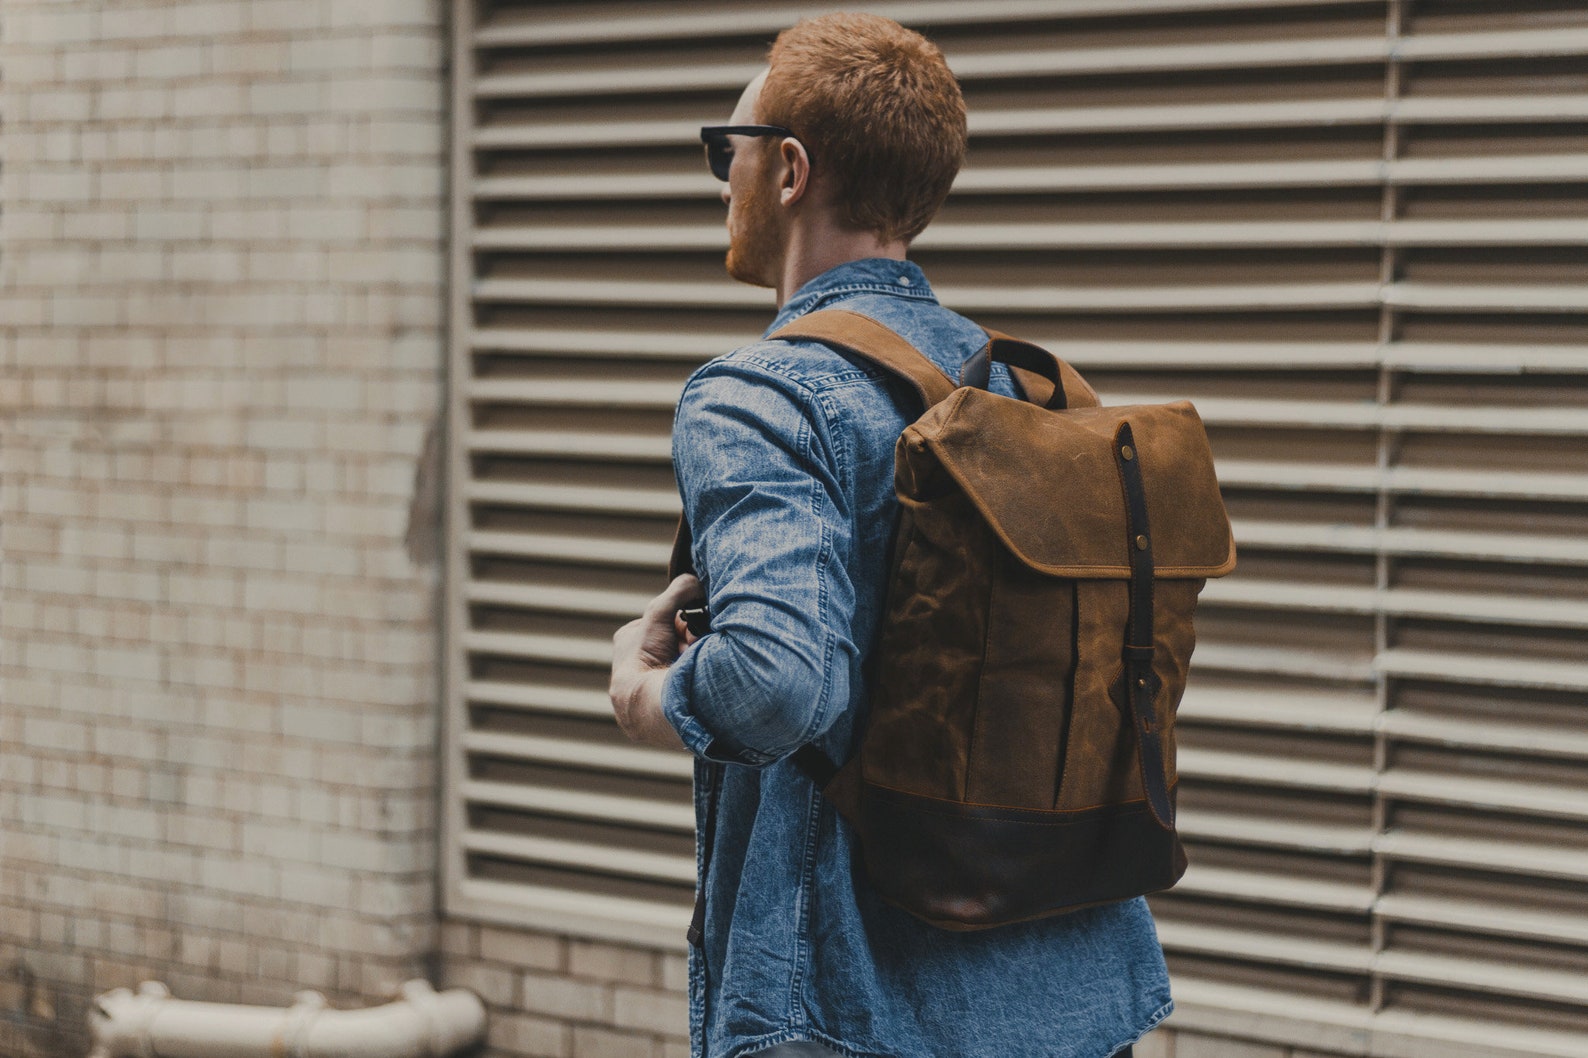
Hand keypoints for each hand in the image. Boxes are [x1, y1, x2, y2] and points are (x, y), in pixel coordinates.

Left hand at [609, 574, 701, 749]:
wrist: (647, 704)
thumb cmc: (646, 657)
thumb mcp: (659, 614)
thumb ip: (678, 591)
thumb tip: (695, 581)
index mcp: (628, 640)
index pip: (666, 622)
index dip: (684, 624)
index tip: (692, 632)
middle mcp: (635, 661)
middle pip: (677, 643)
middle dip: (691, 643)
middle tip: (698, 648)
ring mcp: (648, 683)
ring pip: (683, 662)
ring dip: (695, 660)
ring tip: (698, 665)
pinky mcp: (660, 703)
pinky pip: (685, 683)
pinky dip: (694, 678)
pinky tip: (698, 680)